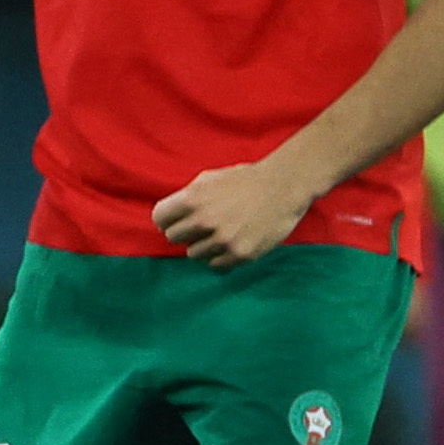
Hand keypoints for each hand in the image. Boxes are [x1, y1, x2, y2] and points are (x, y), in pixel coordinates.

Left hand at [152, 158, 312, 267]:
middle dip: (185, 232)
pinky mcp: (240, 254)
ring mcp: (223, 239)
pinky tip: (230, 244)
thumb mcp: (208, 179)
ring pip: (193, 254)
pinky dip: (220, 257)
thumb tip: (167, 216)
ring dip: (203, 246)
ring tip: (221, 233)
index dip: (167, 219)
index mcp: (192, 199)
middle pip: (173, 237)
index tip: (176, 220)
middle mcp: (204, 220)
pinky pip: (215, 265)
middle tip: (201, 226)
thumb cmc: (245, 180)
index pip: (159, 218)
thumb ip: (185, 197)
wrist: (284, 186)